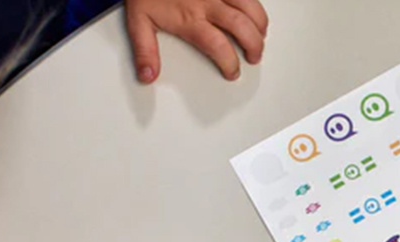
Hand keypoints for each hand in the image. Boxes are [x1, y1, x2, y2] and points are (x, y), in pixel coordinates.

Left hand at [125, 0, 268, 83]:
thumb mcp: (138, 21)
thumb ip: (145, 51)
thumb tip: (148, 75)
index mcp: (189, 18)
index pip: (218, 46)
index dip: (230, 63)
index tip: (232, 71)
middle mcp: (207, 2)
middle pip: (241, 27)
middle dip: (253, 46)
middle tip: (253, 56)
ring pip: (250, 6)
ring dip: (260, 23)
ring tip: (261, 34)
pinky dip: (254, 4)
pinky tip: (255, 12)